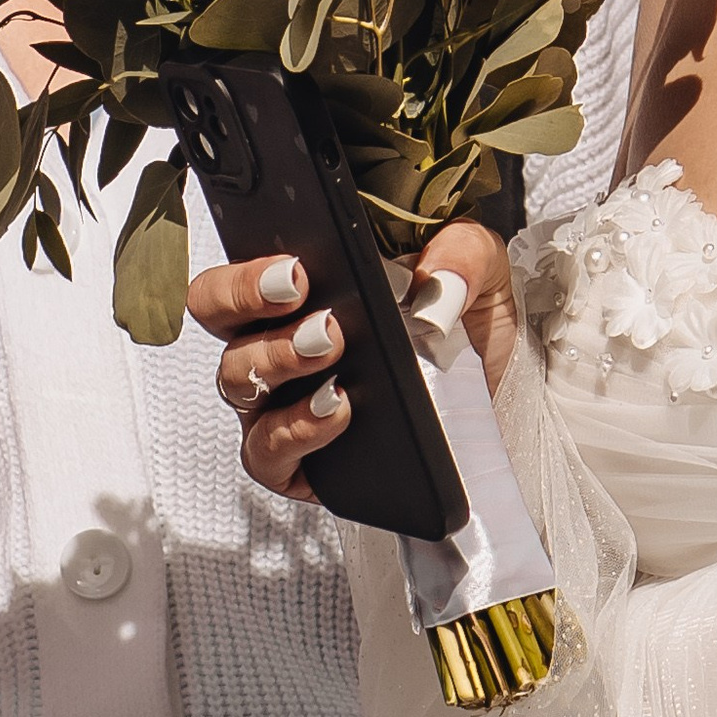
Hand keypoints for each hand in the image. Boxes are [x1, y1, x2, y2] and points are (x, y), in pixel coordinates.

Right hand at [186, 223, 518, 506]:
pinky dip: (294, 432)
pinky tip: (335, 412)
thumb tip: (436, 276)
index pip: (241, 268)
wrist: (499, 409)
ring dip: (278, 362)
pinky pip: (267, 452)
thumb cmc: (466, 335)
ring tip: (332, 358)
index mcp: (305, 288)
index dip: (249, 269)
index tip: (296, 270)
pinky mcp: (298, 461)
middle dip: (247, 304)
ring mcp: (280, 402)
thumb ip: (463, 254)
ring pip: (238, 381)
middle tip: (314, 311)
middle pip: (217, 317)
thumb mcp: (480, 275)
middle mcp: (278, 340)